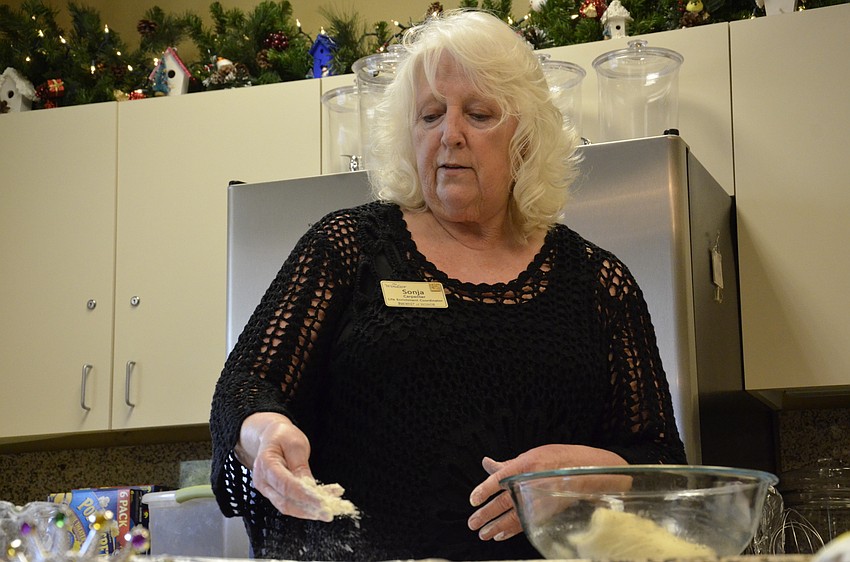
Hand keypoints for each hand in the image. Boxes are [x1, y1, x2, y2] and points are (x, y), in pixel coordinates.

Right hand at [236, 412, 335, 521]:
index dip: (305, 496)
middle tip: (328, 513)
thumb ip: (301, 466)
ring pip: (288, 507)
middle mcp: (262, 480)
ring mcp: (266, 489)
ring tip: (328, 509)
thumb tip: (310, 487)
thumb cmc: (283, 436)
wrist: (271, 436)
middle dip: (308, 510)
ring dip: (309, 511)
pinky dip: (306, 506)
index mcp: (266, 463)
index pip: (285, 486)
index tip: (322, 502)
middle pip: (285, 502)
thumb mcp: (296, 444)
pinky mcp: (273, 494)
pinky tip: (322, 501)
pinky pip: (290, 503)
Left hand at [467, 444, 626, 541]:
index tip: (473, 499)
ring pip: (513, 517)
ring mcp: (538, 500)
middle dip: (486, 514)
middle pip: (503, 502)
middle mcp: (530, 484)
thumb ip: (507, 464)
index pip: (499, 479)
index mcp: (525, 465)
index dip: (484, 489)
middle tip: (472, 523)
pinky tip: (500, 535)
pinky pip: (524, 523)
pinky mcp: (545, 512)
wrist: (589, 472)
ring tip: (483, 534)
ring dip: (495, 527)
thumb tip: (487, 463)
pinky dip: (511, 530)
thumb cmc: (559, 459)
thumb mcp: (531, 455)